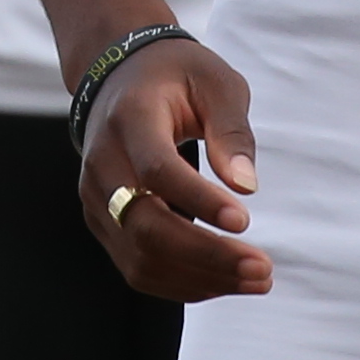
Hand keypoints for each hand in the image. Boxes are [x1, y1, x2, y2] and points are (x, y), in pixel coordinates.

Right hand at [81, 38, 270, 301]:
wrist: (121, 79)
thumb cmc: (176, 77)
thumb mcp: (215, 81)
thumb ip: (231, 129)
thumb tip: (246, 186)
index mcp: (130, 119)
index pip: (157, 171)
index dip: (199, 201)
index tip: (244, 221)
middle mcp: (103, 164)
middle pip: (146, 227)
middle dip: (208, 256)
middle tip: (263, 268)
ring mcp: (97, 199)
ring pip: (141, 257)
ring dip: (201, 278)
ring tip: (256, 279)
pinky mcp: (103, 223)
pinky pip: (138, 266)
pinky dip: (183, 282)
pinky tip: (224, 279)